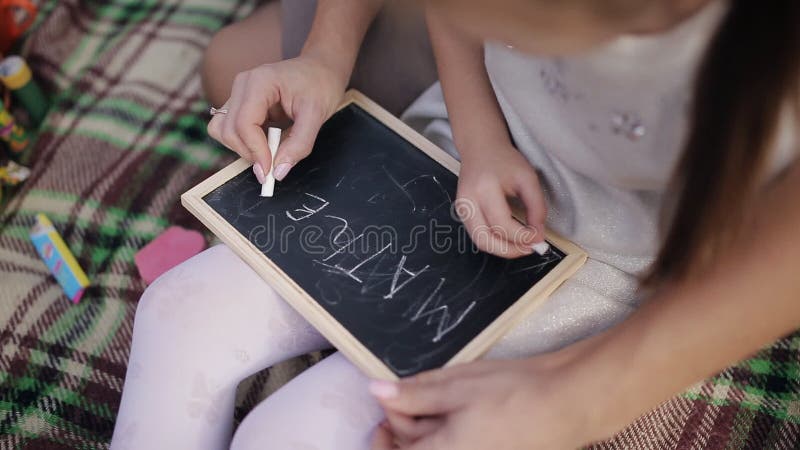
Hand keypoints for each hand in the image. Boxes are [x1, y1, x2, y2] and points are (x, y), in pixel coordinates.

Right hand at [206, 55, 346, 182]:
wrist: (321, 68)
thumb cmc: (321, 84)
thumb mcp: (317, 115)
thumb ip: (299, 144)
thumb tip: (279, 172)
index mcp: (259, 81)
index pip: (243, 123)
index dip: (255, 151)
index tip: (270, 171)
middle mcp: (243, 85)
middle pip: (228, 130)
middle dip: (249, 153)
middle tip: (273, 166)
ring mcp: (238, 93)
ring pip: (222, 130)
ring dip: (243, 148)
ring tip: (271, 149)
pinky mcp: (240, 104)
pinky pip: (230, 129)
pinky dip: (245, 142)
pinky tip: (267, 141)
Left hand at [369, 353, 607, 449]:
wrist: (568, 403)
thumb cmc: (514, 394)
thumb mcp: (456, 386)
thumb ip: (413, 394)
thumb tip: (376, 392)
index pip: (397, 449)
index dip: (384, 429)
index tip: (387, 405)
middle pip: (416, 449)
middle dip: (407, 420)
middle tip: (415, 389)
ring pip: (438, 446)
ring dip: (430, 424)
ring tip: (445, 394)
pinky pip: (459, 445)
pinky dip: (452, 428)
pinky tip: (463, 406)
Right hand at [455, 144, 546, 257]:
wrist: (481, 148)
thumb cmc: (504, 160)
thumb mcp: (528, 178)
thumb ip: (537, 207)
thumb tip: (538, 235)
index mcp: (484, 189)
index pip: (502, 224)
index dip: (523, 236)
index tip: (539, 238)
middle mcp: (468, 201)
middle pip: (485, 240)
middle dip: (510, 250)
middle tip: (530, 248)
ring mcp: (461, 208)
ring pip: (480, 242)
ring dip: (502, 249)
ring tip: (522, 246)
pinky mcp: (462, 213)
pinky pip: (478, 235)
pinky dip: (495, 242)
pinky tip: (510, 238)